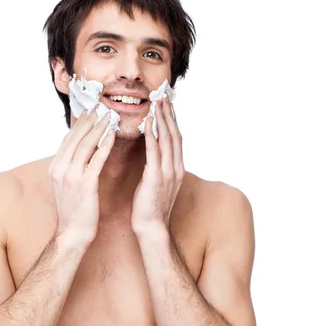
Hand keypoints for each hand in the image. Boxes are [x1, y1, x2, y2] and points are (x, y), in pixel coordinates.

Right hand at [48, 106, 115, 244]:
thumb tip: (78, 152)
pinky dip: (104, 145)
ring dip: (98, 128)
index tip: (89, 110)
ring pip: (85, 145)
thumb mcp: (65, 185)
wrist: (72, 233)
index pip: (68, 139)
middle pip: (75, 138)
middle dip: (89, 120)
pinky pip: (96, 160)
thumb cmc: (73, 211)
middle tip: (100, 106)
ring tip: (108, 116)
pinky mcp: (85, 184)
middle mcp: (60, 169)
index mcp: (55, 167)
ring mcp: (71, 176)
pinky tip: (112, 135)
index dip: (79, 123)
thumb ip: (69, 167)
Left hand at [131, 96, 184, 235]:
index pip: (176, 139)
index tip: (167, 105)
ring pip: (167, 140)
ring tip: (157, 103)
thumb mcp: (158, 185)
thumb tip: (154, 156)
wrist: (152, 228)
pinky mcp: (155, 178)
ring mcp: (167, 173)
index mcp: (176, 169)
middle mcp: (175, 168)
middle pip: (174, 135)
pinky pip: (154, 152)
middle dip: (169, 115)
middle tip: (163, 97)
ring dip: (162, 120)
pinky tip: (149, 123)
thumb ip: (158, 168)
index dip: (172, 121)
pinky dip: (152, 136)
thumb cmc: (151, 208)